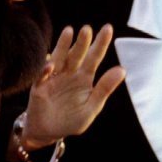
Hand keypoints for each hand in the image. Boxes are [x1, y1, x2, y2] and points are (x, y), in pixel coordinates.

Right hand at [20, 24, 124, 149]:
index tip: (107, 28)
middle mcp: (70, 73)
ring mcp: (54, 78)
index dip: (101, 43)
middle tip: (87, 29)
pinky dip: (45, 70)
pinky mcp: (39, 87)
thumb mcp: (91, 107)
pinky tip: (50, 65)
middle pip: (77, 54)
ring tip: (69, 31)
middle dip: (82, 42)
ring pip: (59, 58)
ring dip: (63, 46)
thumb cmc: (71, 120)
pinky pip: (42, 76)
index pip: (94, 57)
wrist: (48, 133)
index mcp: (84, 77)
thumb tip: (122, 69)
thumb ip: (104, 89)